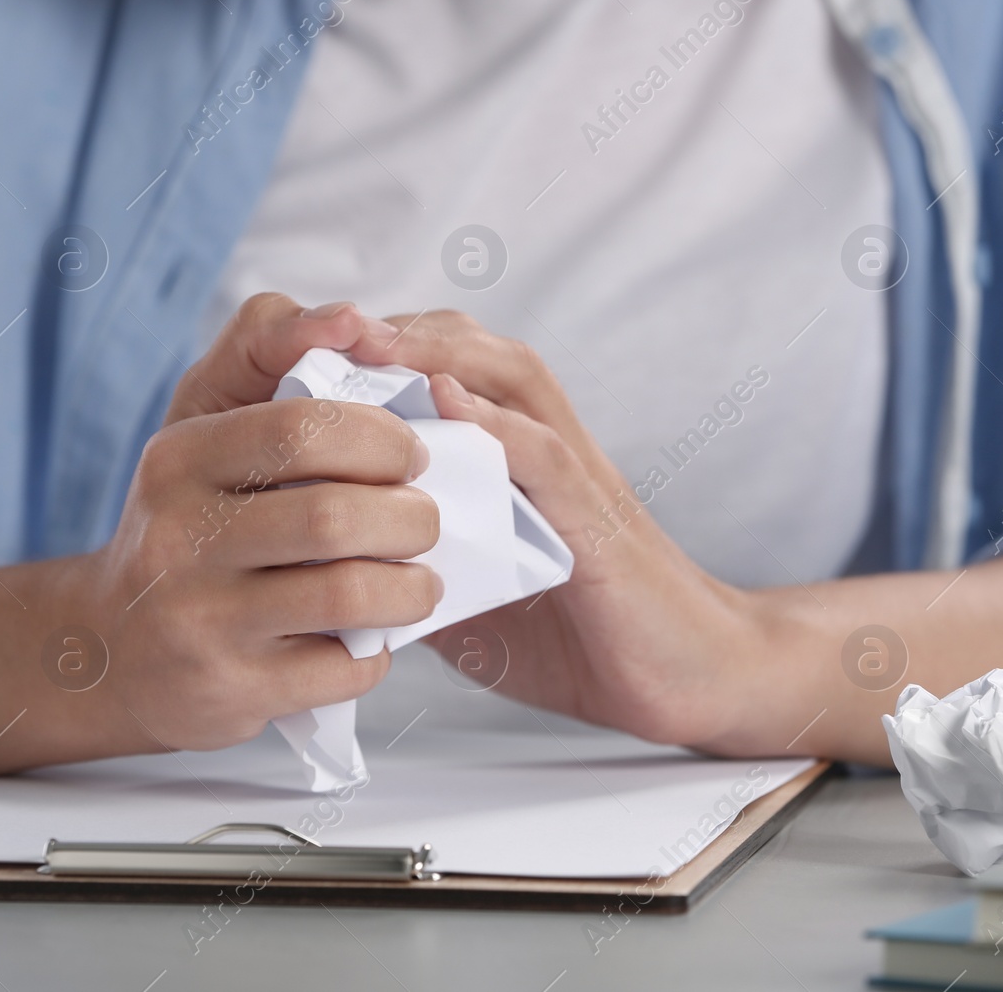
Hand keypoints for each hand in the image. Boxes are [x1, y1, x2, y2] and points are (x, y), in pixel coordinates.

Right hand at [71, 297, 442, 752]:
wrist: (110, 649)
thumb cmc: (185, 520)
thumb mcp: (203, 417)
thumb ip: (270, 344)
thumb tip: (355, 318)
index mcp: (178, 461)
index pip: (302, 429)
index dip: (381, 439)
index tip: (411, 453)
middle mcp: (177, 539)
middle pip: (334, 517)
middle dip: (411, 517)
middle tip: (424, 521)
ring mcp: (200, 622)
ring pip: (349, 594)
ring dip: (412, 587)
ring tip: (419, 580)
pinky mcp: (230, 691)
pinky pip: (342, 668)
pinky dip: (379, 651)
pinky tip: (370, 636)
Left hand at [349, 311, 766, 751]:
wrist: (689, 680)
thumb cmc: (583, 635)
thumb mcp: (476, 597)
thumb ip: (420, 566)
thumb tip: (337, 571)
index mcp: (515, 462)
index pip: (448, 374)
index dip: (385, 353)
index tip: (312, 348)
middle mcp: (547, 451)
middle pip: (475, 354)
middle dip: (401, 332)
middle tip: (328, 323)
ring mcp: (576, 480)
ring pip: (512, 382)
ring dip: (440, 353)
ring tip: (373, 338)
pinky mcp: (598, 523)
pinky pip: (546, 457)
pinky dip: (497, 424)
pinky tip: (448, 403)